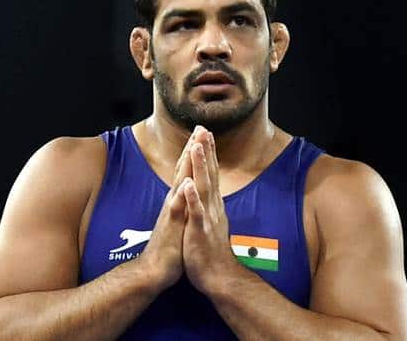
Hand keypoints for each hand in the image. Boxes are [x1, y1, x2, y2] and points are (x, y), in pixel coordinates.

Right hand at [139, 131, 195, 290]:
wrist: (154, 269)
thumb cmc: (169, 247)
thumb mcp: (179, 220)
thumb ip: (183, 204)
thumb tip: (188, 192)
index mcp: (179, 199)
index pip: (187, 170)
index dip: (195, 152)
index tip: (203, 133)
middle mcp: (174, 200)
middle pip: (183, 169)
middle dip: (192, 148)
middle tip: (200, 127)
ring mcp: (172, 211)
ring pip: (180, 182)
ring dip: (186, 164)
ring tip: (194, 145)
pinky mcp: (171, 225)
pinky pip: (177, 208)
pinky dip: (182, 195)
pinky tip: (186, 183)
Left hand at [182, 127, 237, 293]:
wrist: (218, 277)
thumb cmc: (210, 251)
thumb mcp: (211, 221)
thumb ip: (209, 204)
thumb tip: (209, 190)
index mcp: (212, 204)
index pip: (210, 173)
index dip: (207, 153)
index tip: (205, 132)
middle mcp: (212, 207)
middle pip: (209, 173)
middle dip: (206, 151)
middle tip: (203, 129)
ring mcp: (207, 218)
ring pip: (204, 187)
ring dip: (200, 167)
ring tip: (197, 147)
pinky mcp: (200, 232)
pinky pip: (196, 213)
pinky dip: (193, 198)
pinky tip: (188, 185)